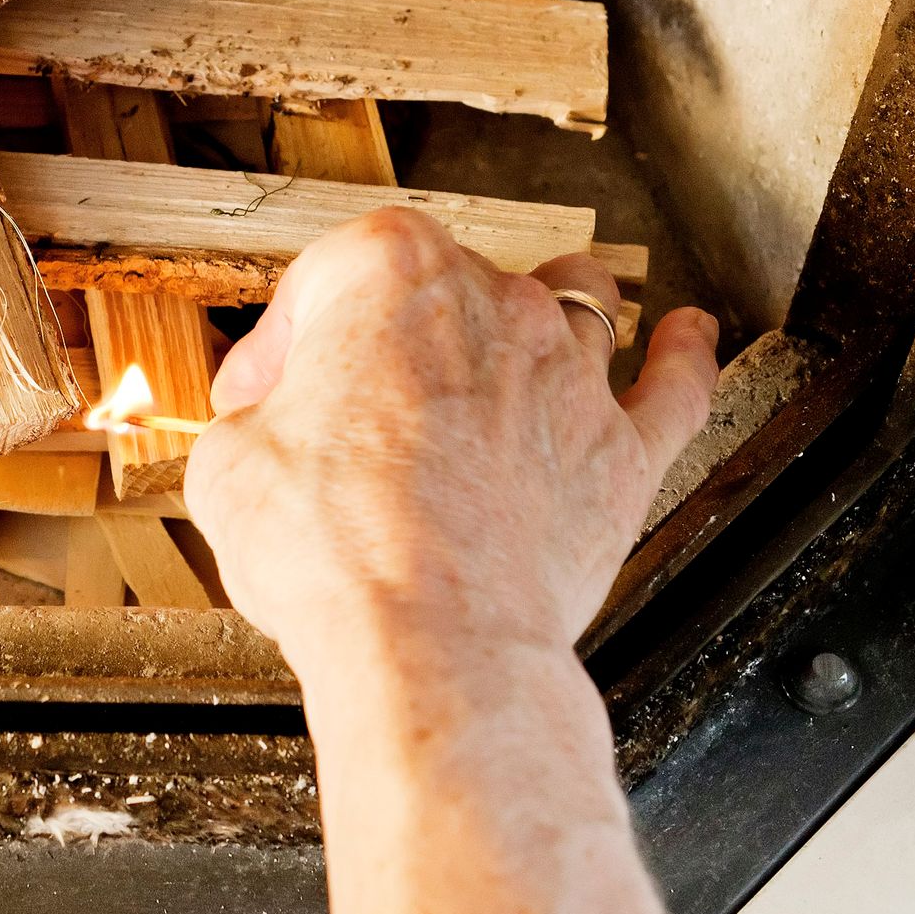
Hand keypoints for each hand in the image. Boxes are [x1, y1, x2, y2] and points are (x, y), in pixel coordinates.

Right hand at [184, 209, 719, 687]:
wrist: (426, 639)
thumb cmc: (328, 548)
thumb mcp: (226, 463)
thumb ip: (253, 418)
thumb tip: (267, 427)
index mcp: (385, 274)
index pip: (323, 279)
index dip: (282, 343)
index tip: (266, 396)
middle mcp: (489, 303)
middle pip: (444, 285)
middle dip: (392, 337)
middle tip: (351, 409)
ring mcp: (568, 374)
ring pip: (571, 303)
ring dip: (542, 311)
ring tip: (522, 332)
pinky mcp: (621, 452)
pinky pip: (674, 386)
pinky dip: (683, 356)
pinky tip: (687, 336)